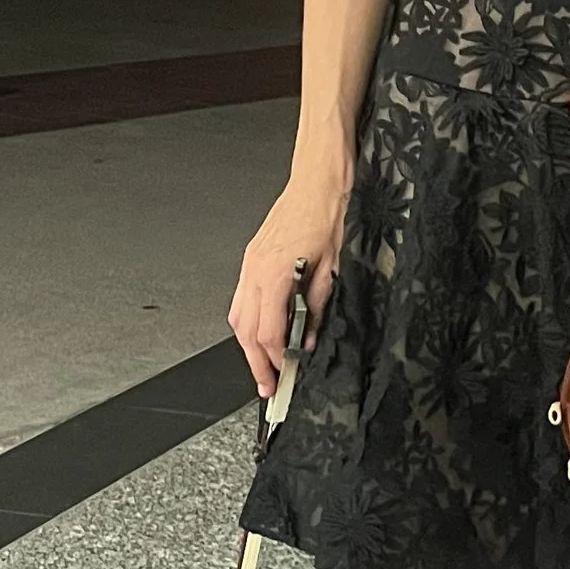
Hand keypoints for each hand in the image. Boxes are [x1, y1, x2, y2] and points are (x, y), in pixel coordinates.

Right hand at [229, 182, 343, 399]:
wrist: (317, 182)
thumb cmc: (327, 215)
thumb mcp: (331, 268)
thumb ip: (317, 307)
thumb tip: (309, 337)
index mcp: (274, 274)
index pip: (269, 331)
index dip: (276, 358)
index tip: (284, 374)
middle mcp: (256, 270)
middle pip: (246, 330)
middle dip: (256, 362)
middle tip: (268, 385)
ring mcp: (250, 264)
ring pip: (238, 316)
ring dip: (248, 345)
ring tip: (262, 365)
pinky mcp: (252, 258)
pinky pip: (241, 298)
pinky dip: (248, 322)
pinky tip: (261, 331)